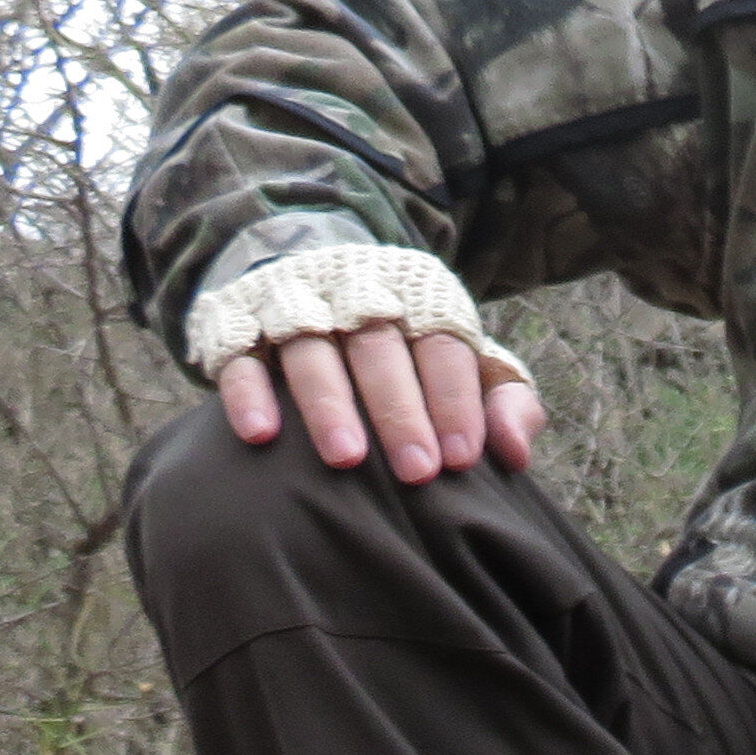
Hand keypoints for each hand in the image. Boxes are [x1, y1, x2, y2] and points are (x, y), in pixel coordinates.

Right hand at [214, 321, 542, 481]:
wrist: (318, 282)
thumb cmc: (412, 351)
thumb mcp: (463, 364)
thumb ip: (501, 401)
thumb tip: (515, 453)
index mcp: (421, 300)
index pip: (442, 346)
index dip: (454, 400)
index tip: (463, 458)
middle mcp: (357, 295)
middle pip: (380, 348)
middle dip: (400, 410)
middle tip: (417, 472)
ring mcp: (295, 307)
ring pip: (311, 349)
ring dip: (328, 403)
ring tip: (347, 459)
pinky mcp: (240, 325)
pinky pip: (241, 355)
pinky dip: (249, 392)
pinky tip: (261, 436)